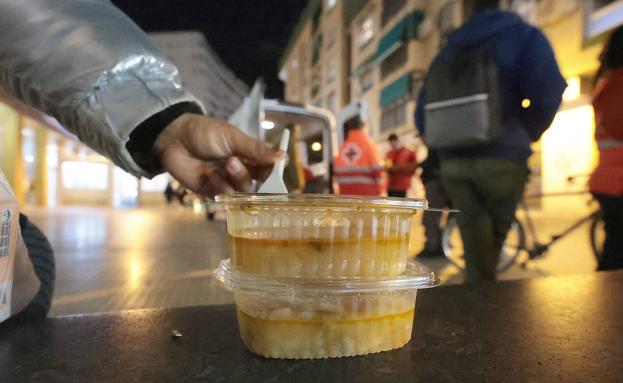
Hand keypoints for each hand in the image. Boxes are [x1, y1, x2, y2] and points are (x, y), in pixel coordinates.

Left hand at [154, 113, 283, 197]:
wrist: (174, 138)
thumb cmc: (204, 132)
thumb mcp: (232, 137)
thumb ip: (256, 149)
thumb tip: (283, 156)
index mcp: (249, 156)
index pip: (268, 169)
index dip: (273, 171)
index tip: (275, 169)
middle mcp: (241, 171)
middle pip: (258, 183)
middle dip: (248, 174)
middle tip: (233, 161)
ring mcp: (227, 182)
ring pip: (243, 191)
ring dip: (236, 179)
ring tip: (224, 164)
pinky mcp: (212, 192)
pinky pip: (225, 197)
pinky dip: (220, 186)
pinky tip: (209, 174)